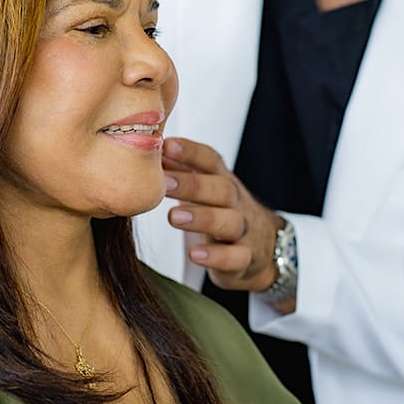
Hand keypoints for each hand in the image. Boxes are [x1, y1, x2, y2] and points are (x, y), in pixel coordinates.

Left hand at [163, 137, 283, 298]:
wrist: (264, 247)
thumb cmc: (221, 211)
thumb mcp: (204, 188)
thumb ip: (176, 170)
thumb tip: (140, 150)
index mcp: (222, 180)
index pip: (210, 160)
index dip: (190, 152)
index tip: (167, 145)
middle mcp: (236, 202)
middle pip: (221, 189)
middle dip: (193, 185)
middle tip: (164, 183)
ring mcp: (243, 230)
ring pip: (229, 221)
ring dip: (202, 218)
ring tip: (173, 217)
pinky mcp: (245, 258)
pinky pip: (235, 257)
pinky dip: (216, 256)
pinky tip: (195, 254)